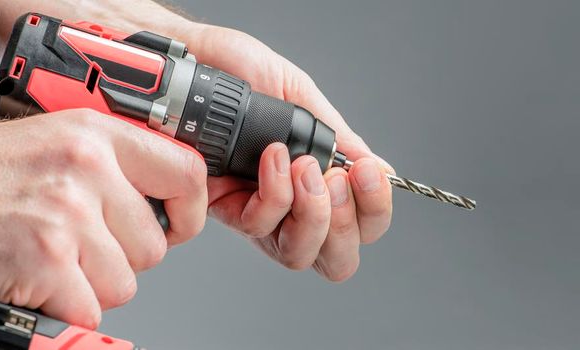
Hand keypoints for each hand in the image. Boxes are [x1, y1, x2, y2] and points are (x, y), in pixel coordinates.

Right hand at [0, 109, 207, 328]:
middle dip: (119, 258)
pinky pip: (90, 308)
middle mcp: (86, 168)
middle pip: (154, 245)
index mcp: (95, 134)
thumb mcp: (53, 143)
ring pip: (124, 282)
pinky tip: (31, 278)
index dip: (189, 211)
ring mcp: (67, 214)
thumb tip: (166, 199)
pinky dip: (61, 307)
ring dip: (88, 284)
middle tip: (74, 244)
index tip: (176, 224)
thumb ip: (111, 163)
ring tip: (46, 257)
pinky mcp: (47, 260)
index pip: (187, 172)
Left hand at [178, 24, 393, 281]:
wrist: (195, 58)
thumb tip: (384, 171)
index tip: (371, 174)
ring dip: (312, 214)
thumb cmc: (242, 74)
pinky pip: (259, 227)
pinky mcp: (223, 212)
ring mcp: (260, 215)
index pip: (363, 226)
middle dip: (346, 224)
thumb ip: (339, 140)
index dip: (374, 212)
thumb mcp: (302, 99)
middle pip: (337, 258)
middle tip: (337, 180)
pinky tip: (273, 157)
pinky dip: (275, 193)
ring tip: (305, 168)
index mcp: (320, 185)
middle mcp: (293, 209)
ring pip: (299, 254)